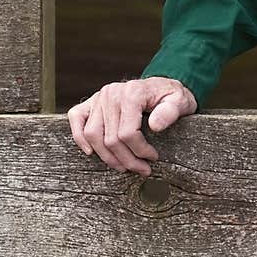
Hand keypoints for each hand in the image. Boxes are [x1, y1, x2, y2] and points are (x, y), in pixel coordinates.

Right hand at [67, 76, 196, 175]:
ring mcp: (99, 97)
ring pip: (92, 135)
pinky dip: (79, 137)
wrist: (162, 86)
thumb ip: (170, 112)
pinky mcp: (91, 101)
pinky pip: (76, 118)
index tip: (153, 159)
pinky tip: (91, 152)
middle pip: (110, 138)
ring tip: (123, 166)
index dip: (140, 151)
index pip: (127, 133)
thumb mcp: (181, 101)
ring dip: (107, 157)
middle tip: (142, 170)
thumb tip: (155, 126)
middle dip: (127, 160)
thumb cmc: (172, 97)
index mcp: (133, 92)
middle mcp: (112, 93)